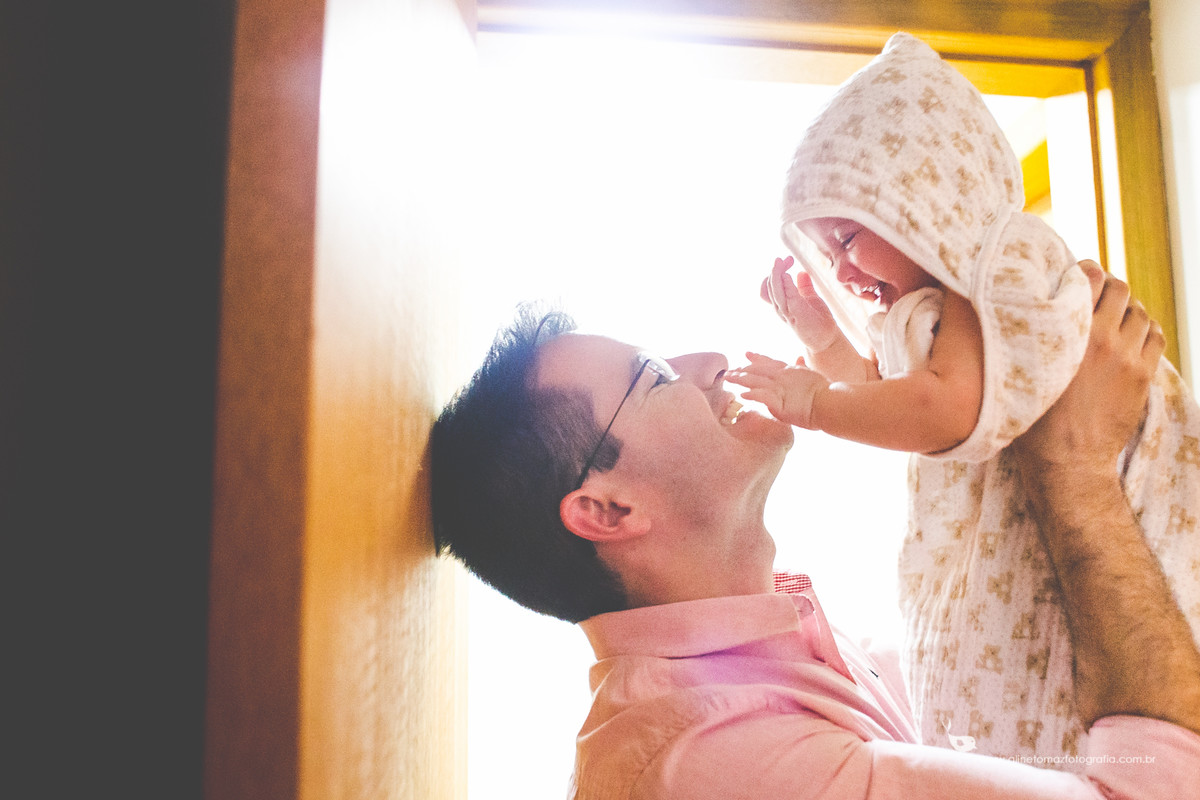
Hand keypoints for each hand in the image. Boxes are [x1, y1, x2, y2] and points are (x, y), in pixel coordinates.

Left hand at [725, 352, 828, 429]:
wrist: (831, 403)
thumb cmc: (825, 392)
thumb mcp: (811, 374)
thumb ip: (802, 366)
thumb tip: (799, 358)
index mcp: (790, 371)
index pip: (770, 362)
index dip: (757, 358)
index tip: (746, 353)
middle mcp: (782, 376)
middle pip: (758, 370)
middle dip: (742, 370)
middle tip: (729, 371)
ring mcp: (780, 388)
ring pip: (756, 381)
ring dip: (741, 379)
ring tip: (729, 379)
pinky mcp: (779, 402)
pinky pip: (762, 396)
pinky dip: (752, 394)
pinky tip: (742, 394)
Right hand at [760, 256, 839, 352]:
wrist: (827, 341)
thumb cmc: (818, 322)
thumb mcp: (811, 299)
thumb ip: (804, 287)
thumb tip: (801, 273)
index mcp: (783, 304)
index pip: (769, 286)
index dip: (775, 272)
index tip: (787, 260)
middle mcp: (781, 309)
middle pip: (769, 285)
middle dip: (776, 269)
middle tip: (787, 259)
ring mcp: (787, 312)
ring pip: (774, 291)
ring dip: (776, 274)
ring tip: (781, 262)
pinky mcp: (797, 314)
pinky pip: (787, 297)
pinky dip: (785, 285)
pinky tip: (789, 274)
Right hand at [1014, 262, 1163, 469]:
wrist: (1068, 460)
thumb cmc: (1035, 419)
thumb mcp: (1024, 371)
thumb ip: (1032, 337)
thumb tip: (1029, 310)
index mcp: (1070, 334)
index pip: (1090, 279)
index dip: (1085, 271)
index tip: (1077, 275)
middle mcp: (1103, 339)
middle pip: (1121, 290)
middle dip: (1109, 287)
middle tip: (1097, 294)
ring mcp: (1128, 357)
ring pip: (1140, 312)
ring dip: (1128, 309)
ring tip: (1114, 317)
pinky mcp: (1143, 375)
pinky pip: (1155, 335)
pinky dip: (1146, 328)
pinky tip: (1131, 335)